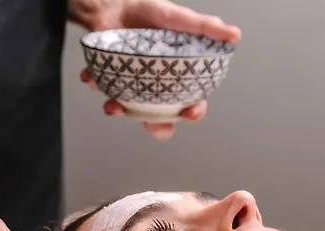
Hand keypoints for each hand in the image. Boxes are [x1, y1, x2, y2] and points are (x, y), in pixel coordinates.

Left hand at [74, 0, 240, 140]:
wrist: (114, 4)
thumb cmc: (150, 12)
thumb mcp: (179, 17)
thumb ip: (205, 27)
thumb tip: (234, 34)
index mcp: (178, 79)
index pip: (193, 104)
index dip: (194, 112)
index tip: (190, 111)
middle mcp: (157, 88)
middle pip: (163, 121)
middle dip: (156, 126)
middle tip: (150, 120)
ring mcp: (134, 88)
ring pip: (131, 112)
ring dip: (120, 110)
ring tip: (111, 103)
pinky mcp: (112, 82)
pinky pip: (105, 91)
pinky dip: (97, 84)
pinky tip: (90, 77)